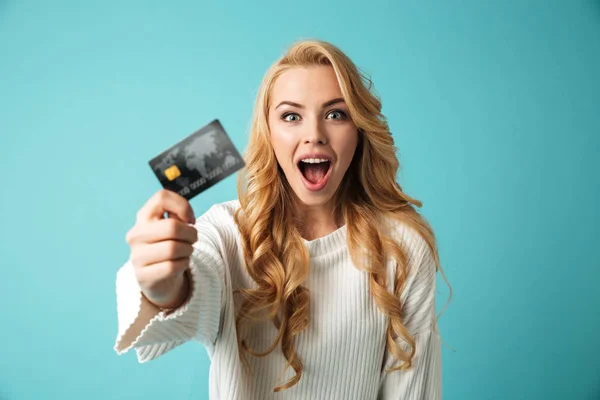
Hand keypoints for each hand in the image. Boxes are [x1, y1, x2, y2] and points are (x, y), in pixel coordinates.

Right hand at [125, 189, 197, 308]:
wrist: (158, 277)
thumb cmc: (169, 246)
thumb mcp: (172, 227)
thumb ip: (179, 216)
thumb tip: (187, 219)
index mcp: (144, 217)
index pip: (162, 197)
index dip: (183, 206)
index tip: (189, 220)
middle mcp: (136, 234)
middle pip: (172, 227)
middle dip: (191, 234)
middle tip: (193, 239)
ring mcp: (137, 255)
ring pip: (173, 249)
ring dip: (188, 250)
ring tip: (186, 252)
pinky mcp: (142, 275)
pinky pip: (172, 267)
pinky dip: (183, 264)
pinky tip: (180, 264)